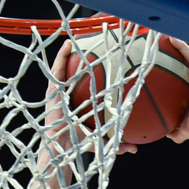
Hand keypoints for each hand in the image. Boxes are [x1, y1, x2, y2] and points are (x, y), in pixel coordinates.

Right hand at [46, 41, 137, 155]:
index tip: (100, 65)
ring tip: (74, 39)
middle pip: (72, 75)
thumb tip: (136, 149)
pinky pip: (57, 69)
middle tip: (87, 46)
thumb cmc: (78, 143)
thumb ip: (116, 143)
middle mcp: (67, 96)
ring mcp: (58, 92)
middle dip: (77, 60)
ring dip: (67, 53)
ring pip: (63, 68)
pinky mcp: (52, 90)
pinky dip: (61, 56)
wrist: (62, 147)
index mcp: (76, 104)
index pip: (83, 87)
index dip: (90, 76)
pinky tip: (68, 44)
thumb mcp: (100, 140)